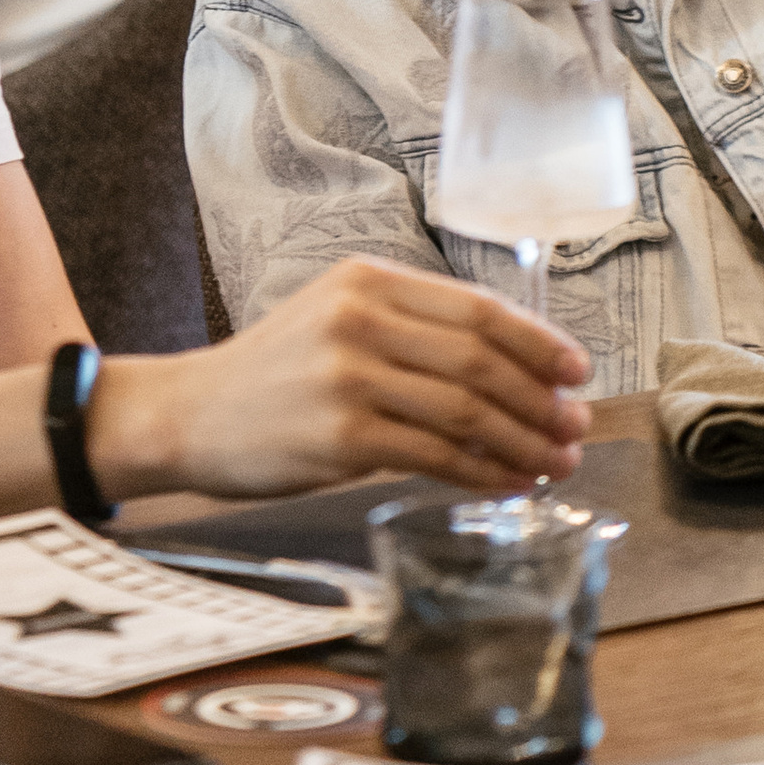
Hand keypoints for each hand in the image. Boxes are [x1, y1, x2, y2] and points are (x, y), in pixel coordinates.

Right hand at [90, 258, 592, 503]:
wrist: (187, 415)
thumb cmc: (272, 375)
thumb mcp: (335, 319)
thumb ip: (411, 328)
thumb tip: (513, 364)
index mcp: (366, 281)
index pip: (475, 307)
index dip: (537, 341)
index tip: (576, 370)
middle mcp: (359, 319)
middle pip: (480, 357)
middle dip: (541, 397)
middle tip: (576, 425)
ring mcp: (349, 377)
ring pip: (466, 409)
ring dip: (523, 440)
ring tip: (555, 462)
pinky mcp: (342, 437)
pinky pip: (436, 456)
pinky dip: (483, 472)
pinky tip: (509, 483)